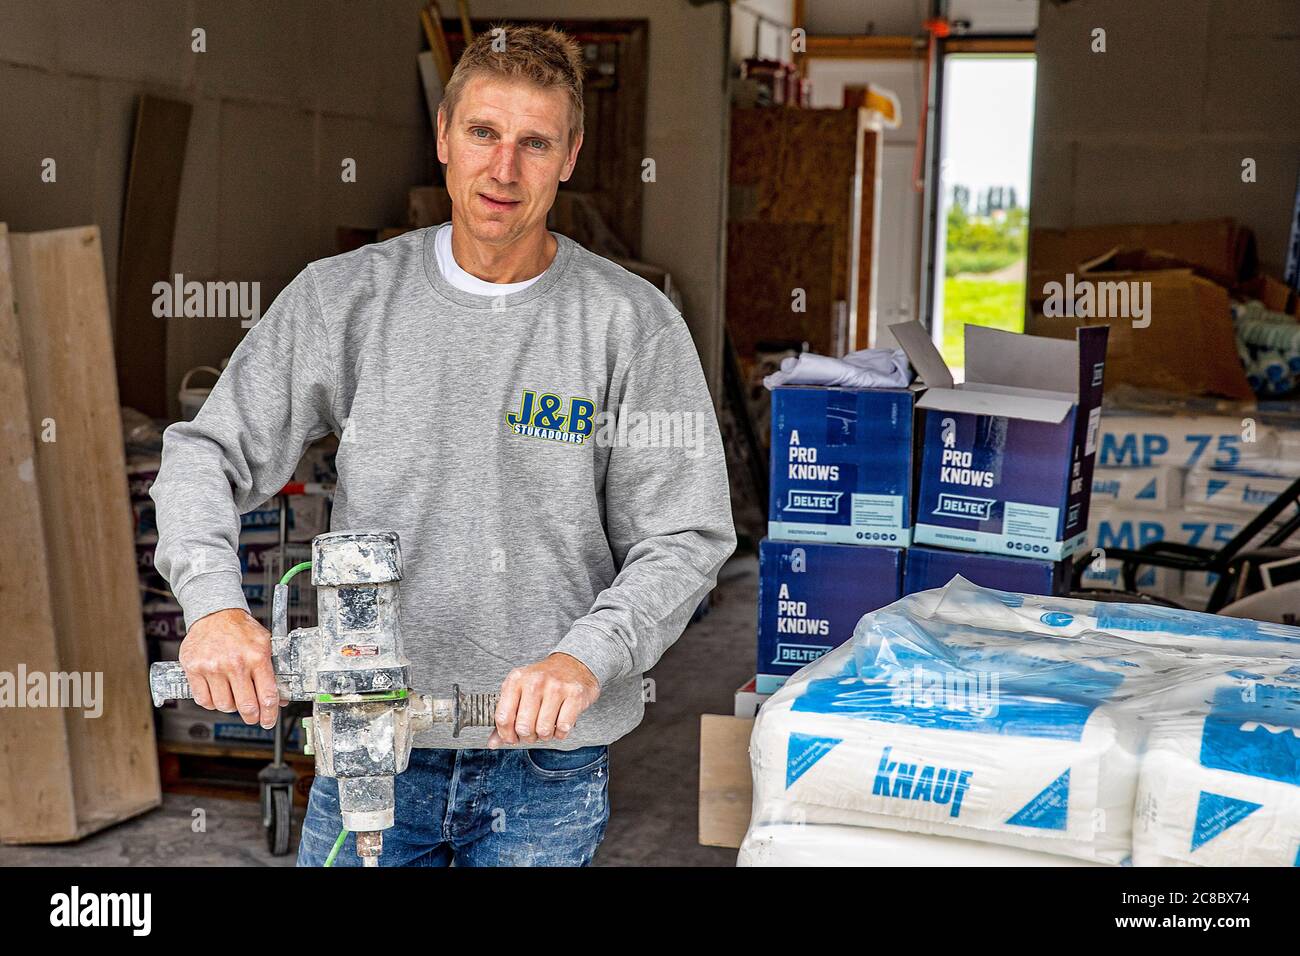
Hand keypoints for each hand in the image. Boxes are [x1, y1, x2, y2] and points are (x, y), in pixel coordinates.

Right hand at [178, 608, 279, 728]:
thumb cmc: (241, 629)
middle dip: (251, 716)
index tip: (268, 721)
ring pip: (223, 705)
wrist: (215, 614)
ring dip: (230, 707)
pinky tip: (217, 693)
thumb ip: (272, 670)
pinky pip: (203, 700)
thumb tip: (280, 697)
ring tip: (233, 697)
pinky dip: (211, 702)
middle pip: (246, 706)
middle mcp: (235, 663)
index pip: (267, 695)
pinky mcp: (194, 668)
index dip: (269, 714)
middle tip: (252, 716)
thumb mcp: (265, 644)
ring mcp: (212, 666)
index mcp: (257, 656)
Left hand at [490, 653, 599, 746]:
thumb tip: (492, 743)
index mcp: (516, 679)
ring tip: (546, 727)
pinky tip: (559, 724)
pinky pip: (563, 728)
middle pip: (523, 727)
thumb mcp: (518, 691)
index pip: (503, 717)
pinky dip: (560, 733)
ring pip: (544, 730)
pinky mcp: (575, 694)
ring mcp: (556, 687)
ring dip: (545, 736)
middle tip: (532, 733)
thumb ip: (505, 717)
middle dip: (527, 737)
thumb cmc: (542, 682)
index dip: (506, 735)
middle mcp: (535, 681)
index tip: (511, 738)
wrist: (572, 665)